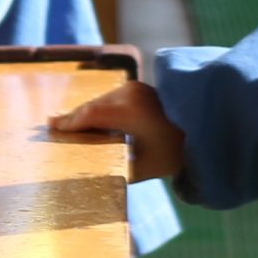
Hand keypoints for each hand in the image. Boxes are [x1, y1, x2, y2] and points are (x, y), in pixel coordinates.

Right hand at [50, 81, 185, 184]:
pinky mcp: (142, 88)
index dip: (70, 122)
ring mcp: (138, 88)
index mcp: (131, 111)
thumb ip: (112, 166)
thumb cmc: (175, 153)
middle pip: (93, 106)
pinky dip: (100, 108)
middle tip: (52, 126)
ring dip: (86, 113)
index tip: (52, 129)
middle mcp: (133, 94)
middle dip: (74, 118)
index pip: (91, 115)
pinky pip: (112, 98)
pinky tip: (90, 119)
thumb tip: (87, 170)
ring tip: (67, 124)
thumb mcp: (141, 167)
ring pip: (102, 100)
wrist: (205, 128)